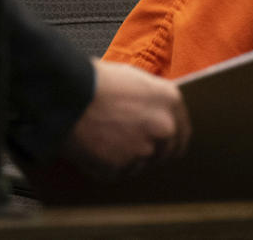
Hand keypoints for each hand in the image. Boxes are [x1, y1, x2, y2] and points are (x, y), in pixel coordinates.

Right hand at [63, 59, 190, 179]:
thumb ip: (153, 100)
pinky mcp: (122, 166)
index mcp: (171, 101)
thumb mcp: (136, 80)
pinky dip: (105, 167)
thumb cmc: (98, 82)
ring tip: (104, 140)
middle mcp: (165, 127)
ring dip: (126, 159)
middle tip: (128, 147)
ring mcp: (144, 149)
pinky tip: (93, 149)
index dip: (172, 141)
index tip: (166, 148)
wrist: (70, 95)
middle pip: (165, 153)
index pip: (182, 133)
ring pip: (139, 164)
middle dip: (149, 152)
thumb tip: (154, 113)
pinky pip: (116, 173)